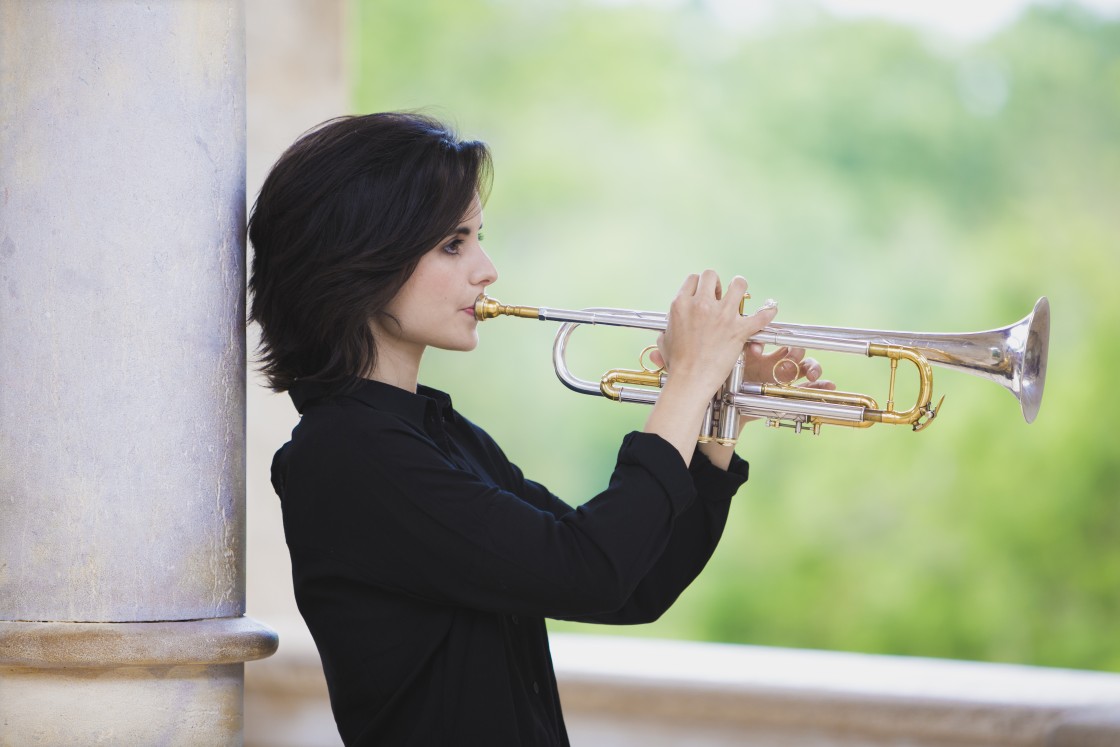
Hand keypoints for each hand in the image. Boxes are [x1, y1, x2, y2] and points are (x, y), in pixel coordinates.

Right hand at [653, 271, 778, 397]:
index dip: (700, 286)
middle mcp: (701, 305)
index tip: (704, 294)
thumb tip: (667, 328)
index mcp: (681, 304)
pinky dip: (768, 312)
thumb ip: (667, 328)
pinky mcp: (738, 330)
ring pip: (738, 284)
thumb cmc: (676, 364)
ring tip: (740, 294)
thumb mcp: (665, 341)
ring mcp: (721, 316)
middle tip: (719, 295)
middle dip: (716, 283)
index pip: (693, 280)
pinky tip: (771, 309)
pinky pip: (761, 315)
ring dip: (739, 287)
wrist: (689, 380)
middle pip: (711, 275)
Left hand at [741, 342, 836, 390]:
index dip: (777, 340)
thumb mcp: (738, 365)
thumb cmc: (736, 382)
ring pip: (807, 368)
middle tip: (791, 358)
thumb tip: (754, 344)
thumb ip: (746, 352)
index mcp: (767, 355)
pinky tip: (829, 386)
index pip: (781, 340)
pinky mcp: (792, 393)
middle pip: (797, 352)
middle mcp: (779, 365)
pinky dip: (821, 387)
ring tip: (813, 374)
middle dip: (796, 353)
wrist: (734, 405)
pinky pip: (810, 389)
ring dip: (814, 368)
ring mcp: (787, 379)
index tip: (764, 348)